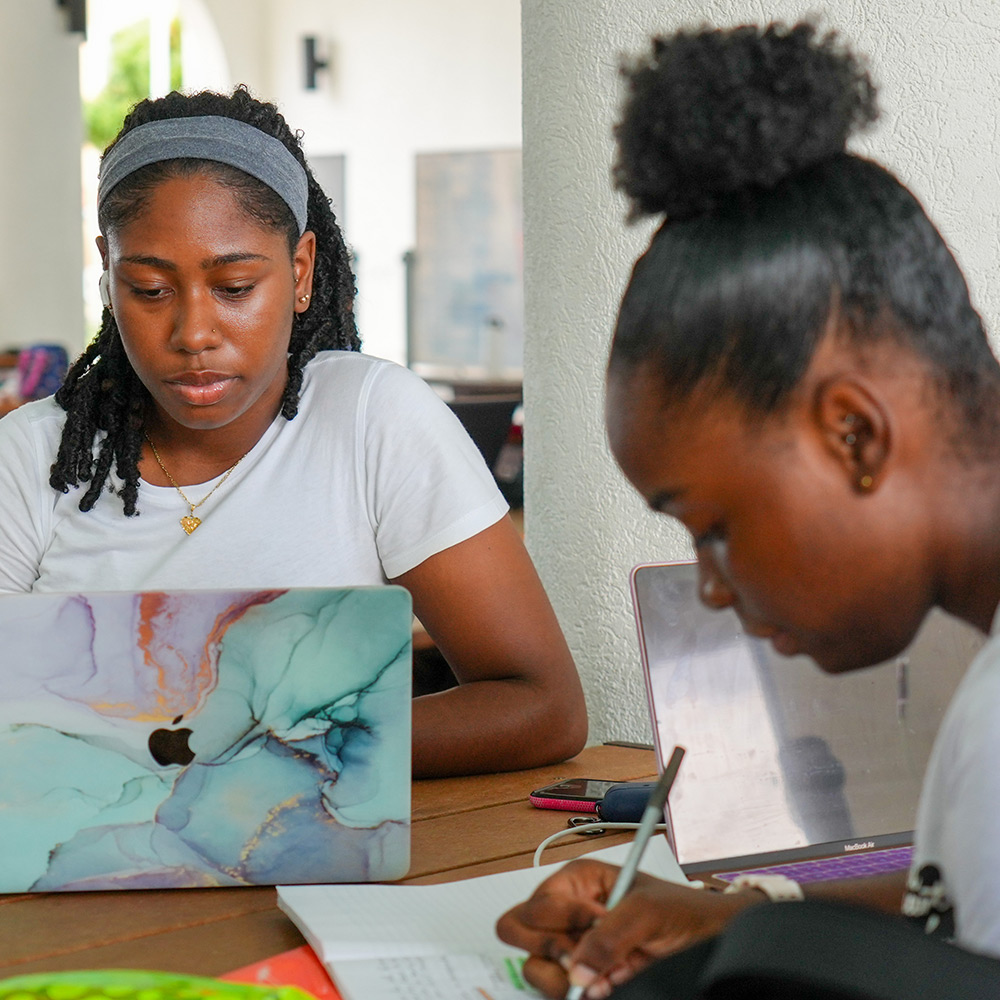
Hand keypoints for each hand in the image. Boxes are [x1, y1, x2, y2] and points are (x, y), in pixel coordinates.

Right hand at [495, 859, 759, 998]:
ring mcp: (574, 948)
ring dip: (560, 977)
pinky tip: (610, 986)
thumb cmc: (684, 912)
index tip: (596, 922)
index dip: (564, 918)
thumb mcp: (649, 910)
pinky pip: (559, 991)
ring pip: (533, 966)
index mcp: (577, 881)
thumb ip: (611, 934)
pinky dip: (578, 995)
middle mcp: (568, 913)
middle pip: (517, 930)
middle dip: (546, 947)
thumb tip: (577, 969)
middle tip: (581, 955)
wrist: (713, 942)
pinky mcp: (585, 978)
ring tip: (599, 977)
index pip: (537, 904)